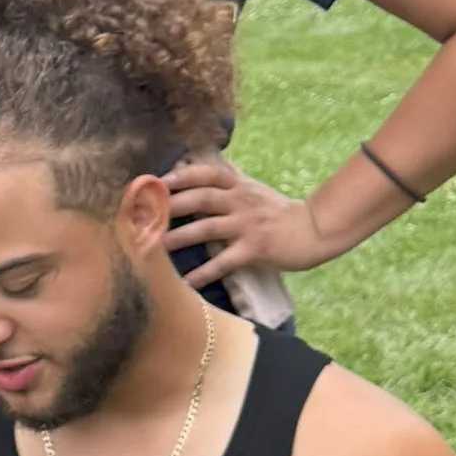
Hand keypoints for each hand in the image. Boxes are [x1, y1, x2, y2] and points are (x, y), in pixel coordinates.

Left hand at [162, 158, 333, 285]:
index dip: (178, 176)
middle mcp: (240, 200)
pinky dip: (203, 273)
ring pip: (206, 228)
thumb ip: (224, 184)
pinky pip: (223, 261)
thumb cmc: (277, 212)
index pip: (204, 173)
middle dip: (168, 206)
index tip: (152, 182)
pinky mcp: (255, 248)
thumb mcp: (251, 190)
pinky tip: (185, 283)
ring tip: (151, 249)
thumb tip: (189, 172)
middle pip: (199, 198)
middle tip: (141, 216)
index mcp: (238, 185)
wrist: (314, 230)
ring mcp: (247, 224)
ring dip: (177, 238)